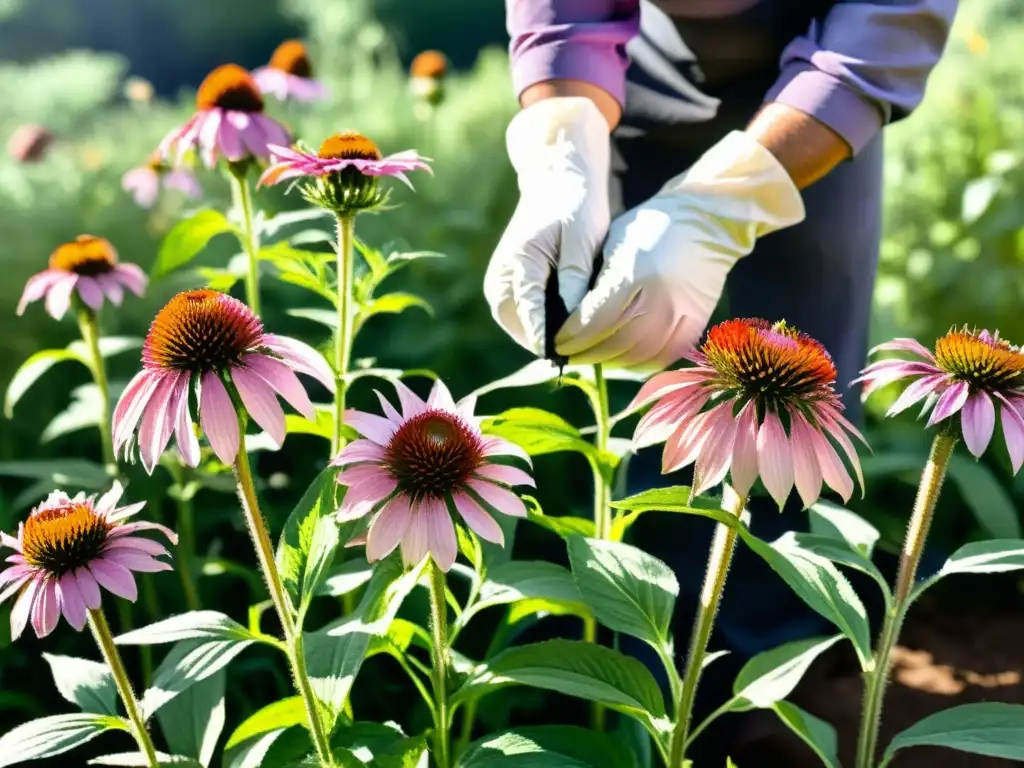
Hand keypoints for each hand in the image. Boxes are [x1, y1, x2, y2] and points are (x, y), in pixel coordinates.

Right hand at [484, 97, 610, 355]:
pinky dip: (541, 325)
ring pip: (519, 327)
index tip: (574, 359)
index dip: (552, 341)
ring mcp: (500, 283)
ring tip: (580, 343)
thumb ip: (575, 277)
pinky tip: (569, 325)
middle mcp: (502, 278)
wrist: (554, 180)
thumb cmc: (574, 204)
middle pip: (521, 328)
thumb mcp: (583, 237)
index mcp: (519, 263)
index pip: (531, 315)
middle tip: (585, 355)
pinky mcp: (506, 285)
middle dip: (549, 343)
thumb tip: (572, 319)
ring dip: (544, 337)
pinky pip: (521, 316)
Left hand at [554, 130, 805, 369]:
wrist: (707, 219)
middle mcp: (657, 301)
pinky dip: (639, 364)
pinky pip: (663, 357)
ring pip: (637, 356)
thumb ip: (595, 282)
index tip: (557, 342)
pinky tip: (623, 359)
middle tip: (569, 355)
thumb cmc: (653, 225)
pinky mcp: (696, 324)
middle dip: (586, 353)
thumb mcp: (614, 244)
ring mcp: (679, 316)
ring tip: (592, 358)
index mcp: (633, 276)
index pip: (593, 321)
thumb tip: (572, 317)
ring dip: (609, 362)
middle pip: (613, 344)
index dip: (572, 337)